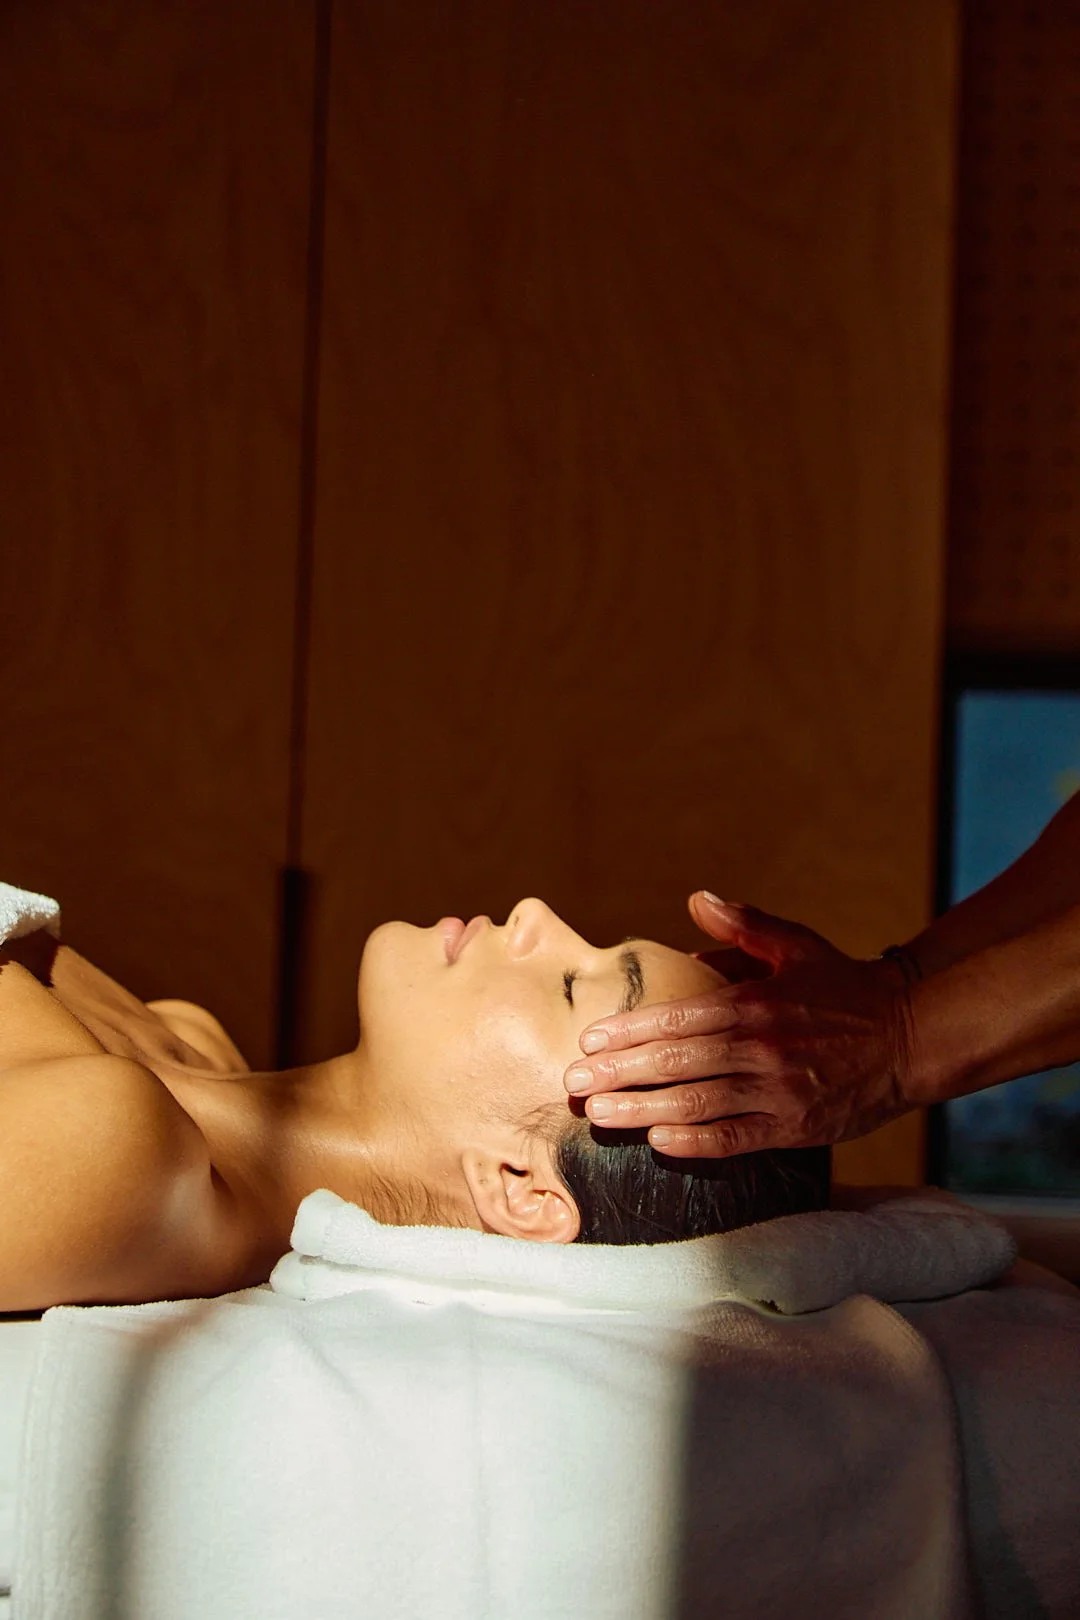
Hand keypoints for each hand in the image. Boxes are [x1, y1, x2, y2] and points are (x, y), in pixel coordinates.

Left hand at [563, 892, 916, 1156]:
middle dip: (619, 1072)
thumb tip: (696, 901)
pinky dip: (697, 1141)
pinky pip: (737, 1137)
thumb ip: (743, 927)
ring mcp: (780, 1090)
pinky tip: (660, 1141)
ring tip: (599, 1115)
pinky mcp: (797, 1126)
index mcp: (755, 1002)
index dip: (630, 1031)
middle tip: (573, 1082)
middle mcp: (763, 1047)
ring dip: (643, 1109)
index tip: (590, 1039)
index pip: (678, 1017)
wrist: (911, 1035)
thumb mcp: (796, 946)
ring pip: (698, 1102)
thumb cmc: (845, 988)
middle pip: (677, 1062)